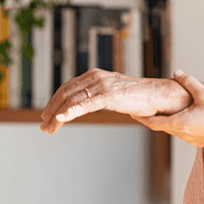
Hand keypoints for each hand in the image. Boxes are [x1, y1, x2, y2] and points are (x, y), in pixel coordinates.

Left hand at [40, 68, 190, 133]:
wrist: (159, 95)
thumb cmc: (140, 97)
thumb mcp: (114, 93)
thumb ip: (100, 96)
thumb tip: (87, 105)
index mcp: (96, 75)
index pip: (68, 88)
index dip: (54, 102)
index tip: (47, 115)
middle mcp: (96, 77)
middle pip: (66, 93)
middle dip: (51, 111)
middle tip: (44, 126)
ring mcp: (103, 85)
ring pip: (72, 100)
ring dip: (57, 116)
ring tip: (50, 129)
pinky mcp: (110, 95)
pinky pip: (85, 104)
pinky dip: (70, 111)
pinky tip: (61, 119)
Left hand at [133, 70, 203, 146]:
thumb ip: (188, 82)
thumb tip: (177, 72)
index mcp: (179, 123)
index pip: (153, 123)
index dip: (141, 118)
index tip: (132, 114)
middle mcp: (182, 134)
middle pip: (163, 126)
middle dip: (155, 118)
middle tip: (147, 110)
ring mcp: (192, 140)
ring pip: (175, 130)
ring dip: (170, 121)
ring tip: (168, 112)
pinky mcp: (200, 142)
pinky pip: (186, 133)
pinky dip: (182, 125)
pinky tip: (189, 117)